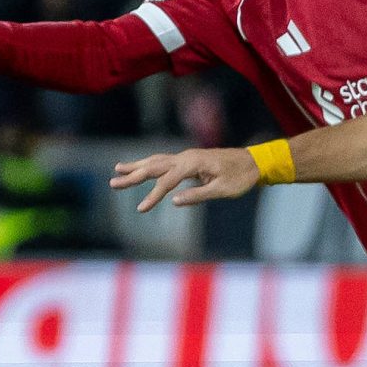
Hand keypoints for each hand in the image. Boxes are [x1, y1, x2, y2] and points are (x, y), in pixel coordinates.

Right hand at [112, 147, 260, 211]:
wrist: (254, 162)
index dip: (153, 196)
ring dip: (137, 166)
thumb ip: (198, 195)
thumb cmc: (241, 178)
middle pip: (154, 166)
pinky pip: (164, 162)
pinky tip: (141, 168)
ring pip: (156, 161)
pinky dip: (150, 165)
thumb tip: (174, 202)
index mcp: (193, 163)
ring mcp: (186, 157)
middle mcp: (186, 157)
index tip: (140, 209)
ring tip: (117, 171)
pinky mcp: (189, 160)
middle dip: (133, 175)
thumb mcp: (222, 190)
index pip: (167, 181)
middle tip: (112, 183)